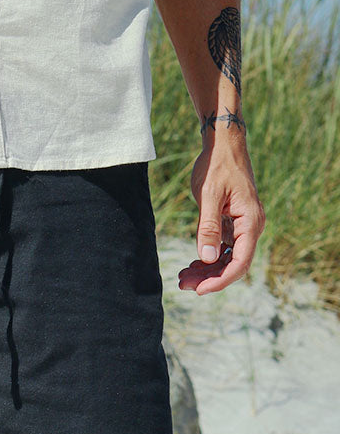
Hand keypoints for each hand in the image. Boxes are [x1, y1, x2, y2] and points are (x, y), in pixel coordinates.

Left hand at [178, 137, 265, 294]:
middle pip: (233, 265)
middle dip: (209, 278)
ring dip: (207, 271)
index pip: (240, 263)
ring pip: (228, 259)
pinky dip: (209, 258)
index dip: (220, 280)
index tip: (199, 290)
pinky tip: (192, 265)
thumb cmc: (217, 164)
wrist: (223, 143)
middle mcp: (251, 227)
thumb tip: (208, 259)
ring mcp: (243, 226)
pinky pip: (224, 248)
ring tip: (183, 277)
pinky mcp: (234, 223)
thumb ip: (208, 227)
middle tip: (182, 284)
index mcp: (250, 222)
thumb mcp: (209, 195)